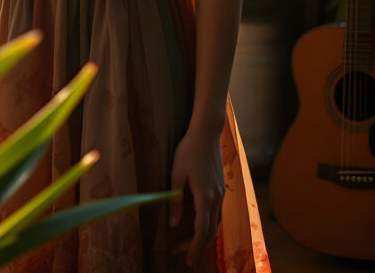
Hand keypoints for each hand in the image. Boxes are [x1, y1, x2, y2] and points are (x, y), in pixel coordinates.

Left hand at [168, 128, 223, 265]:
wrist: (207, 133)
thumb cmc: (189, 150)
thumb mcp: (177, 174)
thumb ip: (175, 200)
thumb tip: (173, 224)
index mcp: (206, 197)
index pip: (202, 231)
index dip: (194, 248)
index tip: (187, 260)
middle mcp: (217, 198)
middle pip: (210, 232)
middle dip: (197, 246)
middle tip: (182, 254)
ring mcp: (221, 193)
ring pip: (215, 223)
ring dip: (203, 236)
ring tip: (188, 242)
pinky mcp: (220, 188)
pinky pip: (216, 213)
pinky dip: (208, 224)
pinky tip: (197, 223)